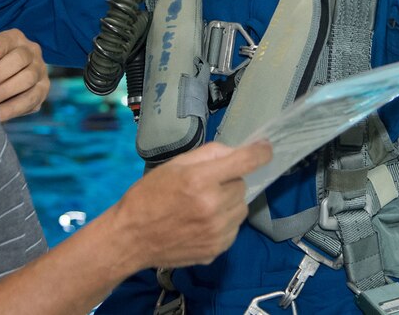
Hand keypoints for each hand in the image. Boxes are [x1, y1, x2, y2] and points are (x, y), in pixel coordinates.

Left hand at [0, 29, 49, 121]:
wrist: (13, 75)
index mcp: (14, 38)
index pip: (0, 45)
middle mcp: (32, 50)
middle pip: (18, 60)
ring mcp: (41, 69)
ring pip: (27, 79)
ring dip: (4, 92)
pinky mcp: (43, 89)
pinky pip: (31, 100)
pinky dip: (12, 109)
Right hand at [111, 141, 271, 268]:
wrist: (132, 237)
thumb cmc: (148, 196)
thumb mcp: (172, 165)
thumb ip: (206, 155)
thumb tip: (234, 151)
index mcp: (199, 181)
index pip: (243, 162)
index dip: (259, 152)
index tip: (266, 148)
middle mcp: (213, 207)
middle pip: (241, 185)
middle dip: (229, 181)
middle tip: (205, 185)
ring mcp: (217, 232)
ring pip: (241, 208)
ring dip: (229, 203)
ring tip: (203, 205)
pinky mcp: (217, 249)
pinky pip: (234, 228)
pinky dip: (224, 222)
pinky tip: (201, 222)